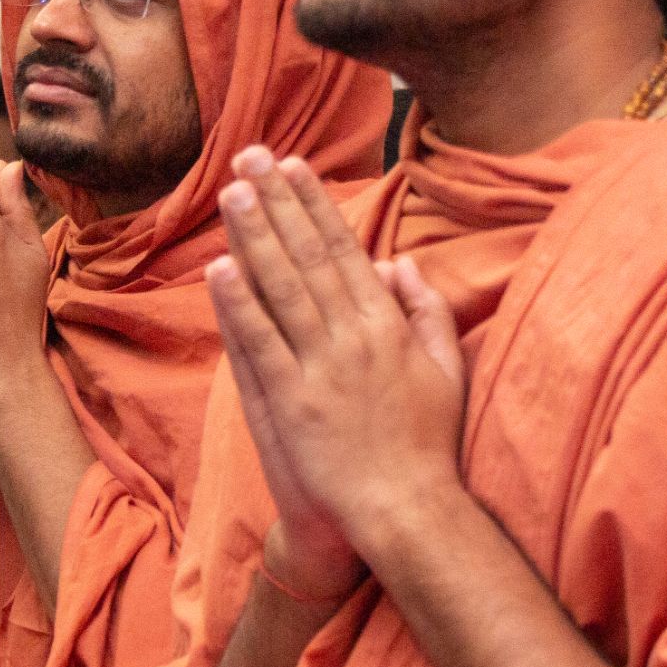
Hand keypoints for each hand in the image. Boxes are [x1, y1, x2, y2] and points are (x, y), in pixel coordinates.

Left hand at [206, 147, 465, 579]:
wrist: (405, 510)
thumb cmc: (426, 445)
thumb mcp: (446, 370)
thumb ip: (427, 312)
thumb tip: (399, 263)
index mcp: (386, 325)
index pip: (343, 251)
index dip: (315, 205)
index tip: (293, 167)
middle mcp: (352, 337)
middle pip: (307, 256)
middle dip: (277, 202)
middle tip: (251, 157)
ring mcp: (318, 368)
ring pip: (280, 289)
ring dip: (254, 237)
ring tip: (231, 192)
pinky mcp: (290, 401)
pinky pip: (260, 343)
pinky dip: (239, 304)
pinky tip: (219, 269)